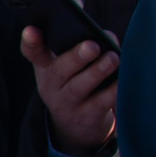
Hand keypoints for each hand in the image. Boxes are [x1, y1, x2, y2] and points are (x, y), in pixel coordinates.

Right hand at [24, 26, 117, 155]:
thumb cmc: (76, 80)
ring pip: (80, 88)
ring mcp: (68, 104)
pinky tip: (124, 79)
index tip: (31, 29)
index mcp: (46, 66)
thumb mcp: (69, 64)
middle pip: (60, 70)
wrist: (75, 126)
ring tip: (113, 58)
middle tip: (92, 45)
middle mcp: (52, 85)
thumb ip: (82, 42)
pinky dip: (114, 90)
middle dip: (76, 57)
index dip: (31, 41)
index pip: (33, 52)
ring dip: (97, 72)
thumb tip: (106, 35)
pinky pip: (102, 103)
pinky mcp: (88, 117)